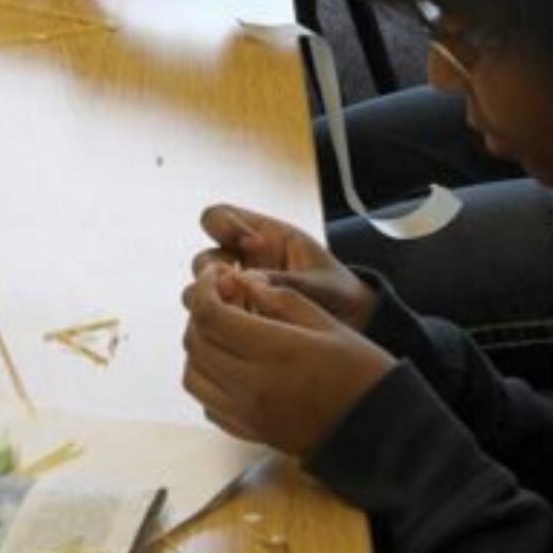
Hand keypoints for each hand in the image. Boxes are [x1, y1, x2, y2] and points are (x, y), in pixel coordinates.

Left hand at [182, 271, 394, 458]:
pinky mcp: (250, 432)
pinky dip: (208, 378)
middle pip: (195, 342)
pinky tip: (231, 362)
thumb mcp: (327, 322)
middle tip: (221, 295)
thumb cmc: (362, 371)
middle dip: (200, 312)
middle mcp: (252, 386)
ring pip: (193, 375)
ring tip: (223, 328)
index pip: (210, 315)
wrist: (382, 432)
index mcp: (274, 352)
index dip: (206, 288)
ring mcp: (248, 414)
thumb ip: (280, 298)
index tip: (218, 274)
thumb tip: (243, 280)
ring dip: (198, 346)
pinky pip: (207, 402)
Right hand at [191, 204, 377, 330]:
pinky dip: (217, 325)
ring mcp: (236, 293)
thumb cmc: (339, 295)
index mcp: (261, 238)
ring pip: (199, 292)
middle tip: (234, 287)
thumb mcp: (321, 285)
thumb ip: (288, 281)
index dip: (219, 226)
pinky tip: (239, 334)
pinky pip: (210, 320)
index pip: (218, 218)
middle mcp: (241, 263)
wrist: (353, 328)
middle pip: (203, 260)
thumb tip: (248, 281)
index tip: (241, 245)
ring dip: (211, 302)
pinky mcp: (236, 321)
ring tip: (238, 314)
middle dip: (212, 273)